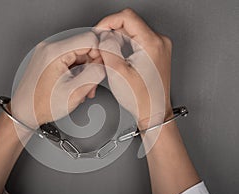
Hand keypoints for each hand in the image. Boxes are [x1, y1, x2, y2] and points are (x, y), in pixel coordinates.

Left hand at [12, 32, 104, 130]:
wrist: (24, 113)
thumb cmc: (42, 105)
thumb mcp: (75, 91)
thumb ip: (94, 74)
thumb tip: (104, 63)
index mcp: (55, 52)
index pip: (89, 39)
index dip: (100, 54)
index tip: (100, 69)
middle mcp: (49, 48)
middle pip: (83, 47)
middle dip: (92, 66)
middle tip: (91, 84)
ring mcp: (47, 53)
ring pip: (78, 55)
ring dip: (85, 71)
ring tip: (81, 88)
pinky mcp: (47, 59)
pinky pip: (69, 60)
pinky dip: (76, 72)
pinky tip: (75, 85)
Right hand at [96, 8, 172, 128]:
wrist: (154, 112)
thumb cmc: (141, 98)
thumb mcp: (118, 72)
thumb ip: (108, 48)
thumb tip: (104, 35)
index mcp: (152, 43)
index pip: (127, 17)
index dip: (108, 22)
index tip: (98, 32)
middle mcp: (159, 41)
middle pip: (128, 24)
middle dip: (110, 34)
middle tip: (100, 48)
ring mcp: (159, 46)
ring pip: (131, 33)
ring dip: (116, 41)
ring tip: (107, 57)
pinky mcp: (156, 52)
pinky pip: (136, 41)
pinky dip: (123, 47)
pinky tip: (116, 59)